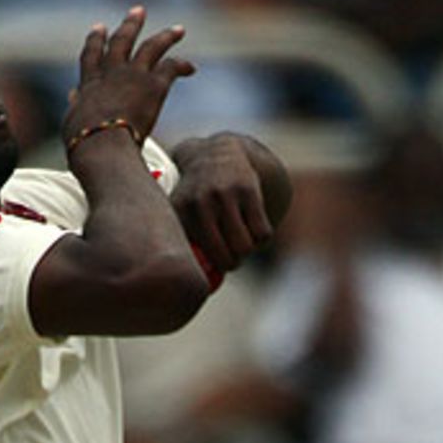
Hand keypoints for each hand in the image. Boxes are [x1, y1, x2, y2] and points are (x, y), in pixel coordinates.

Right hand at [62, 7, 193, 158]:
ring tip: (178, 30)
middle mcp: (112, 72)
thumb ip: (75, 106)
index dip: (96, 40)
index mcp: (90, 83)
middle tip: (139, 11)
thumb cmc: (84, 145)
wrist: (103, 148)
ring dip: (167, 36)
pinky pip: (172, 67)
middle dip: (131, 24)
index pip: (92, 55)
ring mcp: (133, 75)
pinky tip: (191, 68)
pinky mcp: (154, 85)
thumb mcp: (72, 124)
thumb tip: (72, 95)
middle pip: (122, 40)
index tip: (99, 28)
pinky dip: (183, 65)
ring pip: (152, 46)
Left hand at [171, 133, 290, 274]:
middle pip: (225, 258)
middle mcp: (200, 204)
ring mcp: (224, 195)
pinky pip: (262, 233)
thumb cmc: (196, 198)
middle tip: (232, 259)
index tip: (209, 267)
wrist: (217, 154)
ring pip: (245, 247)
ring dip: (247, 252)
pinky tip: (256, 231)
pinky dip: (262, 239)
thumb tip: (196, 288)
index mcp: (180, 214)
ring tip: (242, 245)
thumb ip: (184, 246)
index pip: (196, 263)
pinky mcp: (248, 189)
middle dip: (232, 264)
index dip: (207, 274)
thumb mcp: (181, 216)